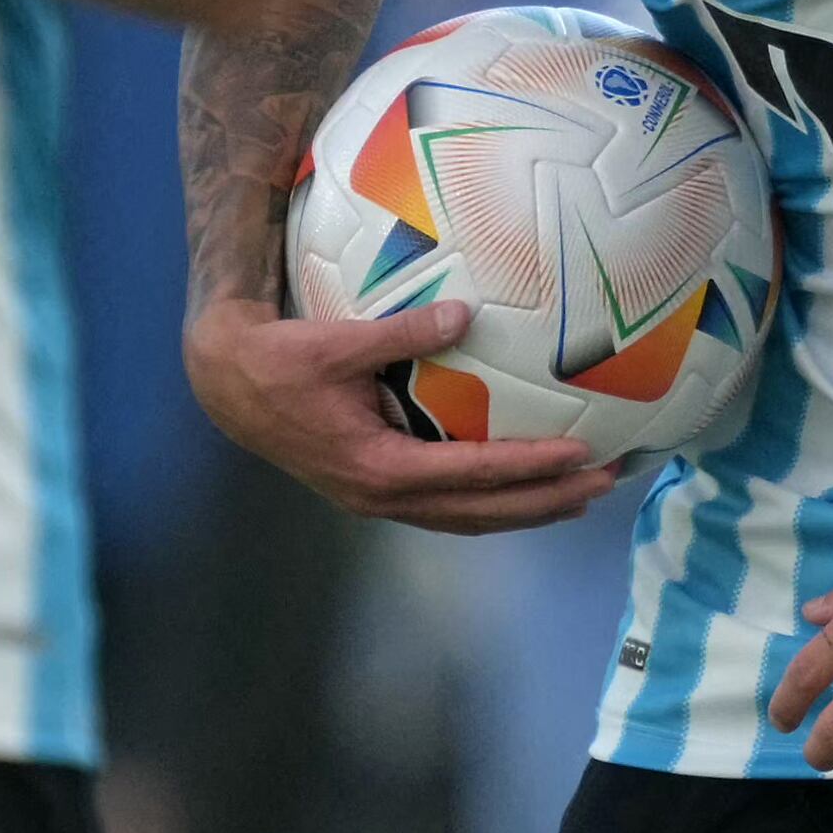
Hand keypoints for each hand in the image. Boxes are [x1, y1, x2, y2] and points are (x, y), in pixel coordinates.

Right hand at [184, 294, 617, 531]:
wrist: (226, 386)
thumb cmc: (279, 361)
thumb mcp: (338, 342)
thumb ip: (403, 331)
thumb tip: (464, 314)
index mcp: (379, 468)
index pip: (473, 475)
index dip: (531, 469)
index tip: (581, 457)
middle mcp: (383, 496)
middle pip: (482, 513)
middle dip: (547, 502)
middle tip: (607, 484)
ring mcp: (379, 499)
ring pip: (467, 518)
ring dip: (525, 509)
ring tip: (581, 496)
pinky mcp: (376, 489)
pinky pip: (447, 506)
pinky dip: (490, 502)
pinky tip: (520, 488)